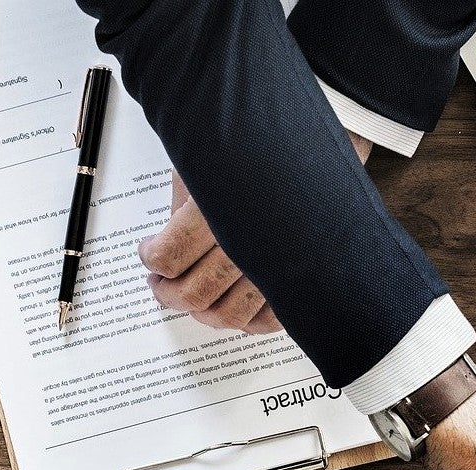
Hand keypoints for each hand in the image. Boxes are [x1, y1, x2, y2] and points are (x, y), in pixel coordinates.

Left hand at [138, 133, 373, 332]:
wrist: (327, 142)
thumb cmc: (265, 146)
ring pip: (229, 316)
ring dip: (202, 312)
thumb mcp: (210, 162)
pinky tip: (231, 305)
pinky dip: (245, 322)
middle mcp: (251, 246)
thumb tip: (167, 241)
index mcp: (221, 210)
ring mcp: (278, 269)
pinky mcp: (300, 282)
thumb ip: (186, 206)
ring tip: (192, 297)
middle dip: (169, 295)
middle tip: (161, 285)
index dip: (151, 259)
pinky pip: (268, 323)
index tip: (148, 252)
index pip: (169, 258)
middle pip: (196, 295)